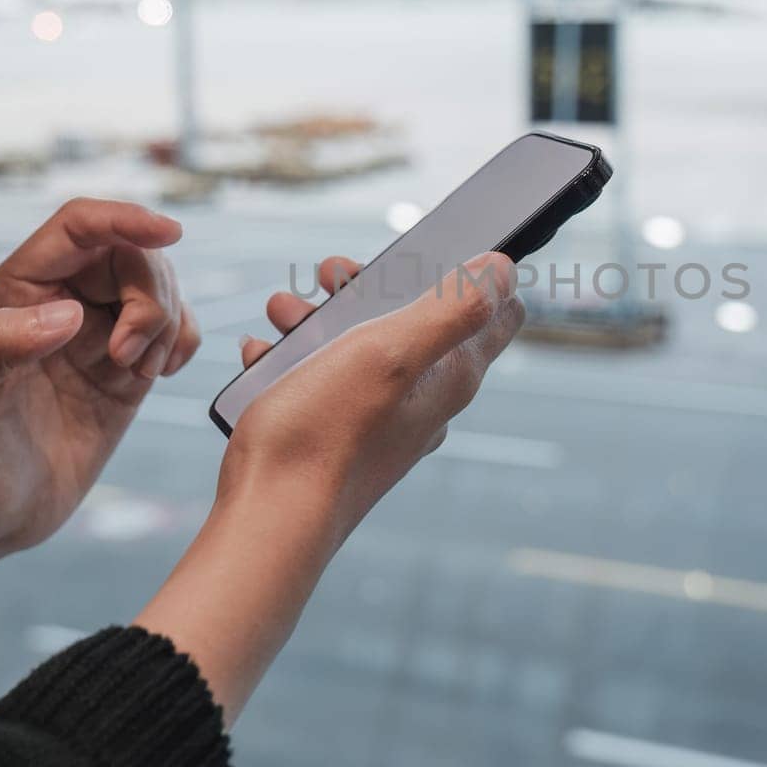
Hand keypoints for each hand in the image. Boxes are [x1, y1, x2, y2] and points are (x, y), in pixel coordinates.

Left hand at [0, 198, 199, 597]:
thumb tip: (70, 314)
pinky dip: (184, 341)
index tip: (170, 231)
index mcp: (14, 293)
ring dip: (167, 322)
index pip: (78, 227)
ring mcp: (98, 334)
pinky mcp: (128, 369)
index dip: (124, 218)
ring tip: (136, 373)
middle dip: (150, 294)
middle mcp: (59, 302)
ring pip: (160, 287)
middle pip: (130, 253)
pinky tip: (157, 376)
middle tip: (128, 356)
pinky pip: (176, 327)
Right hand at [135, 252, 522, 720]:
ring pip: (359, 344)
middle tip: (328, 277)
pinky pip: (320, 379)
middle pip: (415, 318)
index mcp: (450, 378)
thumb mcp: (391, 353)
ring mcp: (378, 420)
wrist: (267, 519)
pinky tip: (261, 355)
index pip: (497, 314)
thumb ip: (451, 308)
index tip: (434, 247)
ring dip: (318, 318)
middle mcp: (423, 400)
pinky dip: (290, 358)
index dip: (475, 271)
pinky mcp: (335, 434)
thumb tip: (505, 270)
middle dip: (370, 286)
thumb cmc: (326, 435)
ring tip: (281, 315)